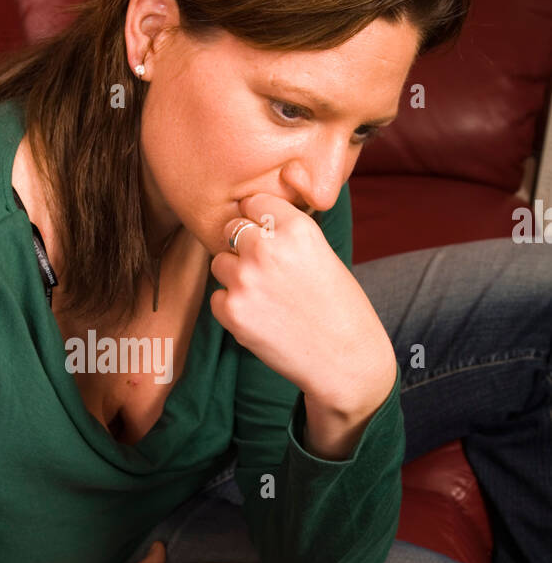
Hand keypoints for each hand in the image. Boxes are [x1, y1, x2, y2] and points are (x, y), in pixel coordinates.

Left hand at [210, 191, 396, 417]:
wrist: (345, 360)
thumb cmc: (340, 308)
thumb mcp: (322, 255)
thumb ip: (287, 235)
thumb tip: (251, 221)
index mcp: (296, 228)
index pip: (253, 202)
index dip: (257, 218)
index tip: (265, 233)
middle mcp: (267, 248)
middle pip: (231, 229)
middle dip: (242, 246)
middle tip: (264, 269)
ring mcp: (245, 280)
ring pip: (219, 263)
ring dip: (235, 276)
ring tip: (266, 296)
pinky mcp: (231, 311)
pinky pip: (217, 297)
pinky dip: (232, 307)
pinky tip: (261, 318)